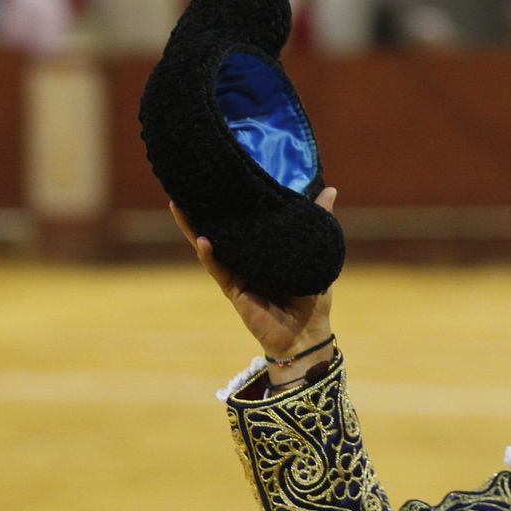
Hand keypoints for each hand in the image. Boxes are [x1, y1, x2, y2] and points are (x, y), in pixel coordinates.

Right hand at [170, 188, 338, 362]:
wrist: (306, 333)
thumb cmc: (312, 297)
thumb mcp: (317, 251)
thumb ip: (319, 221)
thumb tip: (330, 189)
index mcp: (264, 249)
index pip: (244, 220)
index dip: (231, 202)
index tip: (221, 177)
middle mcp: (247, 259)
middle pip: (221, 229)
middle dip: (204, 209)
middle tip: (190, 184)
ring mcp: (237, 274)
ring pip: (211, 246)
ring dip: (194, 227)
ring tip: (179, 204)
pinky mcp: (234, 290)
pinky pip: (218, 269)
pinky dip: (210, 255)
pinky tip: (203, 239)